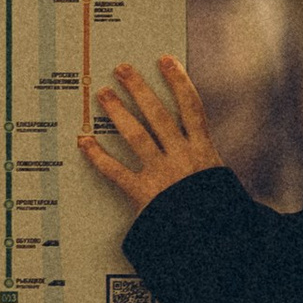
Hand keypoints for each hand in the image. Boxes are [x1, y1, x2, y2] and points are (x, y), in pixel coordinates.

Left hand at [79, 56, 223, 214]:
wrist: (213, 242)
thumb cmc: (217, 213)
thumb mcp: (218, 181)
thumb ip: (204, 160)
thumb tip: (193, 139)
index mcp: (204, 151)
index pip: (191, 107)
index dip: (178, 81)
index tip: (165, 61)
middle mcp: (182, 158)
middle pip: (158, 115)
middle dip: (140, 89)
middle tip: (122, 69)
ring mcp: (162, 175)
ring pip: (137, 136)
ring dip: (118, 112)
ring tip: (103, 93)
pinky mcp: (143, 194)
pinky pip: (116, 172)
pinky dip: (98, 156)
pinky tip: (84, 141)